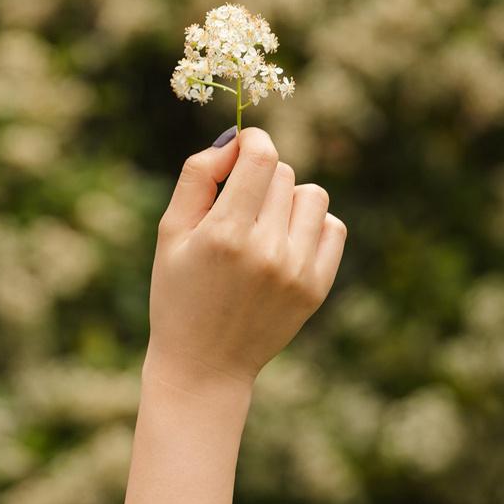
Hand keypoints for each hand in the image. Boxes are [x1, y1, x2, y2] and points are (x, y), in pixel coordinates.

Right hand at [146, 126, 346, 389]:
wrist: (205, 365)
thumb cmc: (178, 292)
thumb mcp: (170, 232)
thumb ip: (198, 176)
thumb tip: (234, 140)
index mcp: (226, 234)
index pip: (262, 156)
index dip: (253, 138)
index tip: (243, 146)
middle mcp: (267, 250)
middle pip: (283, 173)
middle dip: (259, 175)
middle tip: (238, 204)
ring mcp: (298, 271)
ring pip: (312, 195)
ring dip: (288, 198)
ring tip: (264, 223)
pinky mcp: (317, 287)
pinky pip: (333, 227)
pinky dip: (312, 224)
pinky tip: (286, 241)